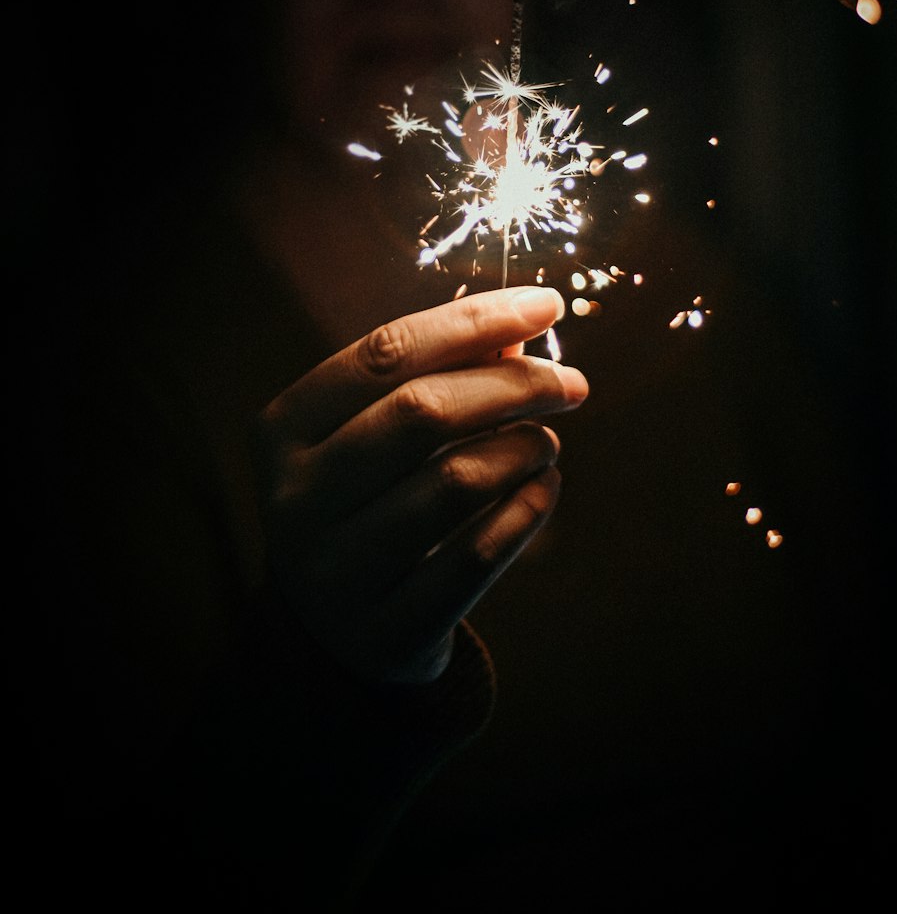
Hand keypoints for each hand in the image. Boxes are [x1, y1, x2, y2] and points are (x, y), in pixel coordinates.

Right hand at [253, 286, 587, 684]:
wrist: (332, 632)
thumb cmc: (367, 498)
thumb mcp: (376, 431)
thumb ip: (438, 372)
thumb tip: (524, 321)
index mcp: (284, 429)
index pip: (386, 352)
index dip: (473, 322)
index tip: (545, 305)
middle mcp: (296, 498)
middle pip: (422, 413)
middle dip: (513, 386)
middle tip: (571, 384)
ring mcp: (334, 572)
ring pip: (455, 484)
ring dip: (523, 449)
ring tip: (547, 441)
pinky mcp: (385, 631)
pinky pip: (477, 557)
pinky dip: (527, 510)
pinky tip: (544, 488)